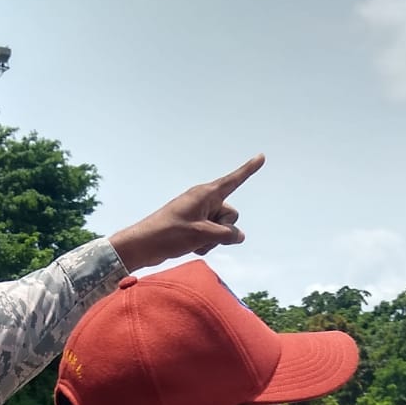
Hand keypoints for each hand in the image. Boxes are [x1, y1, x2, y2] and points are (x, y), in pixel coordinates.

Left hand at [107, 154, 264, 270]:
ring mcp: (198, 214)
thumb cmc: (169, 234)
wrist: (144, 245)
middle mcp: (203, 201)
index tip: (261, 157)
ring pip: (221, 229)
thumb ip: (227, 234)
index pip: (233, 180)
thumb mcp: (203, 235)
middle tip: (202, 233)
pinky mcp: (193, 226)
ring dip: (213, 240)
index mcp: (205, 194)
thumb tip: (239, 236)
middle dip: (223, 230)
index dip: (248, 170)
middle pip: (230, 215)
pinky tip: (190, 247)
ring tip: (193, 242)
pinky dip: (205, 244)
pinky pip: (211, 236)